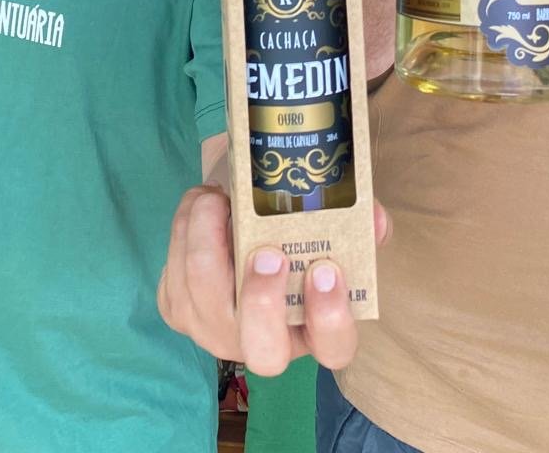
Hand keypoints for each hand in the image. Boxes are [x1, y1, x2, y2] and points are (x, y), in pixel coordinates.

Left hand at [158, 186, 390, 375]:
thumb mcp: (330, 218)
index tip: (325, 270)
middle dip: (261, 301)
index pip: (334, 346)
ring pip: (205, 302)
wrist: (241, 215)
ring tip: (217, 197)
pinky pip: (175, 277)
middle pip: (262, 351)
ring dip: (207, 241)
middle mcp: (266, 343)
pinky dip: (184, 231)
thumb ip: (357, 219)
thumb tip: (373, 219)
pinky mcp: (179, 310)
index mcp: (315, 327)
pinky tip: (201, 203)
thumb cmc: (293, 227)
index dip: (330, 316)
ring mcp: (217, 332)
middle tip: (266, 252)